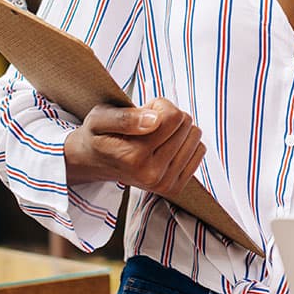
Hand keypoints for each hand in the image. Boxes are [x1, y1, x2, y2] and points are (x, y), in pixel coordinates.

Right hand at [64, 98, 205, 199]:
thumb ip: (125, 118)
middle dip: (168, 117)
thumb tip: (154, 120)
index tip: (144, 112)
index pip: (173, 116)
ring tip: (154, 137)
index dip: (159, 106)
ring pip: (195, 136)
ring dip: (177, 130)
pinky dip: (185, 144)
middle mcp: (150, 174)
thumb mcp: (100, 118)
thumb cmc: (99, 136)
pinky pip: (199, 152)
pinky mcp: (175, 187)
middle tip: (147, 125)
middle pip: (186, 124)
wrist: (94, 162)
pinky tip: (165, 147)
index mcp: (133, 156)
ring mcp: (164, 183)